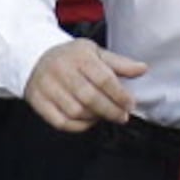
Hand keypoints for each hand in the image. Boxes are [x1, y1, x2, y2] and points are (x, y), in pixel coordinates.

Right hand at [25, 39, 148, 131]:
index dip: (120, 96)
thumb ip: (120, 64)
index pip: (104, 79)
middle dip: (111, 111)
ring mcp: (46, 86)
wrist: (37, 56)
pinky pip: (61, 122)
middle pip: (90, 98)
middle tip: (122, 116)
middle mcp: (60, 70)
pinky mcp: (37, 100)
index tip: (130, 104)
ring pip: (76, 112)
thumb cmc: (72, 57)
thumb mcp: (96, 53)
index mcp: (79, 56)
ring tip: (104, 115)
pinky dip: (78, 126)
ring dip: (95, 118)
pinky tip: (88, 121)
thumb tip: (143, 69)